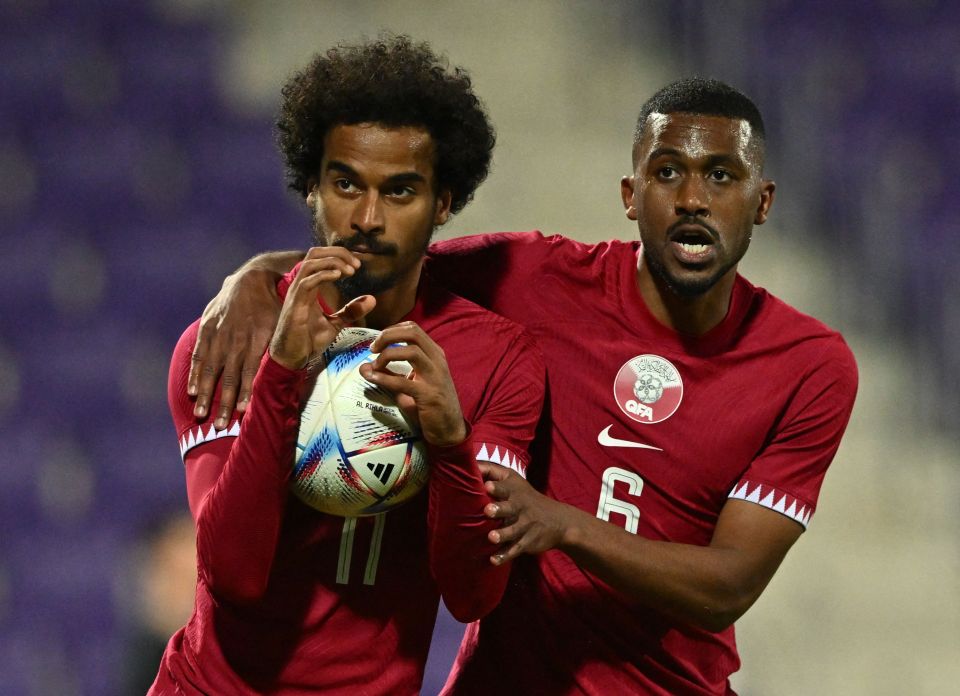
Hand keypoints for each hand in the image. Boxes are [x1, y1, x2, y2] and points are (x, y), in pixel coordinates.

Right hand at [189, 268, 281, 427]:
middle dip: (223, 402)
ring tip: (202, 415)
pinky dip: (195, 374)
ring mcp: (220, 334)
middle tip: (220, 425)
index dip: (246, 390)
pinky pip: (199, 354)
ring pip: (212, 369)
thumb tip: (302, 369)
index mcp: (259, 337)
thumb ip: (288, 346)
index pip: (251, 369)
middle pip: (229, 375)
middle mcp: (237, 338)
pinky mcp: (207, 329)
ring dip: (207, 394)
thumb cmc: (275, 307)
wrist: (252, 279)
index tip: (242, 410)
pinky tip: (193, 392)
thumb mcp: (287, 323)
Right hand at [269, 248, 372, 369]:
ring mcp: (296, 293)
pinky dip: (323, 274)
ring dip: (332, 261)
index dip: (340, 255)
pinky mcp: (295, 304)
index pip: (321, 258)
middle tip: (356, 264)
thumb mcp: (335, 323)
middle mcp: (301, 285)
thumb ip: (351, 311)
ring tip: (350, 270)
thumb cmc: (308, 340)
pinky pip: (307, 281)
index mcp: (309, 286)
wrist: (292, 357)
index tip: (358, 265)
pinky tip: (338, 276)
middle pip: (315, 253)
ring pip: (310, 263)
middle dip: (337, 253)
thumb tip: (371, 299)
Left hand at [358, 321, 466, 446]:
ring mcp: (435, 377)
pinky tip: (373, 378)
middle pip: (412, 333)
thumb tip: (364, 366)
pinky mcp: (429, 395)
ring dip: (387, 355)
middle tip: (373, 348)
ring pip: (411, 351)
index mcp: (434, 354)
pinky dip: (385, 378)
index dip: (391, 330)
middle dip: (388, 336)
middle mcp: (437, 361)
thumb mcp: (409, 385)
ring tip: (375, 366)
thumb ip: (390, 374)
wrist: (449, 430)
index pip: (413, 329)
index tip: (377, 343)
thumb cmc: (429, 406)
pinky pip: (404, 382)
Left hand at [479, 461, 569, 565]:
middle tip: (488, 510)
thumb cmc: (526, 497)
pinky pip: (515, 549)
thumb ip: (492, 472)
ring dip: (502, 534)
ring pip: (513, 530)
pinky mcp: (527, 541)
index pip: (505, 487)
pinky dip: (505, 555)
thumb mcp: (514, 480)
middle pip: (509, 508)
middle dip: (499, 509)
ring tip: (491, 537)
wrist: (559, 521)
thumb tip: (468, 464)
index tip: (486, 486)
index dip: (496, 487)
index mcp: (515, 491)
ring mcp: (525, 525)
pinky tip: (493, 560)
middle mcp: (520, 507)